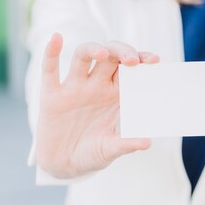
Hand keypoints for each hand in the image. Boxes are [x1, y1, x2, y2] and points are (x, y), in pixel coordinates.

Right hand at [35, 33, 159, 178]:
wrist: (63, 165)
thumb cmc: (91, 153)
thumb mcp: (110, 150)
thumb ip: (126, 144)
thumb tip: (147, 142)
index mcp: (114, 94)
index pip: (129, 69)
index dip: (140, 60)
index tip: (153, 60)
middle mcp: (95, 85)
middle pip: (110, 56)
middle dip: (122, 52)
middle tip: (133, 61)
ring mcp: (73, 88)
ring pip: (83, 56)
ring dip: (93, 49)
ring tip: (103, 54)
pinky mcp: (51, 95)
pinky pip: (50, 69)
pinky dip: (51, 52)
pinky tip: (57, 39)